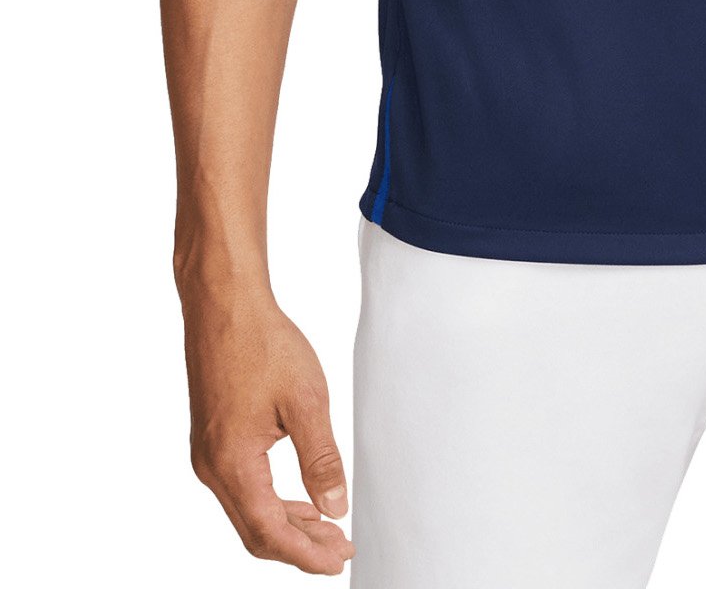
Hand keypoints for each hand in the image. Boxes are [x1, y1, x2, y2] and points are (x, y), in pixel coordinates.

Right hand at [181, 281, 354, 573]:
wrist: (223, 304)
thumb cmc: (261, 343)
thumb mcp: (306, 400)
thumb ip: (321, 458)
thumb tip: (335, 506)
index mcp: (232, 464)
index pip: (270, 532)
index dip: (306, 554)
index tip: (339, 560)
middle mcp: (212, 468)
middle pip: (256, 531)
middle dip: (299, 547)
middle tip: (340, 549)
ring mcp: (208, 455)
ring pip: (248, 511)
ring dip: (287, 526)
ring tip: (327, 529)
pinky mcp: (211, 440)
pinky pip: (241, 489)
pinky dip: (271, 502)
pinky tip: (299, 499)